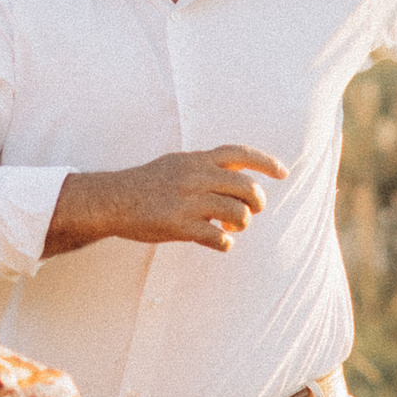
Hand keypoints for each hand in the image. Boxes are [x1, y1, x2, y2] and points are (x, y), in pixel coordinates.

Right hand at [43, 146, 285, 257]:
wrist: (113, 200)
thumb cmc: (145, 184)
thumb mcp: (176, 164)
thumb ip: (205, 167)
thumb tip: (236, 175)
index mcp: (197, 160)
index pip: (239, 154)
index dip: (266, 162)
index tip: (283, 173)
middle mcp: (196, 177)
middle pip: (246, 187)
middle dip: (256, 203)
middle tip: (249, 212)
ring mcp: (189, 201)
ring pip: (238, 213)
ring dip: (241, 224)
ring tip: (231, 228)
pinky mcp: (180, 225)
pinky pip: (218, 237)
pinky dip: (225, 243)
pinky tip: (219, 242)